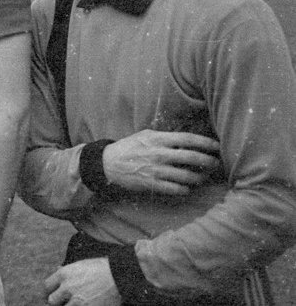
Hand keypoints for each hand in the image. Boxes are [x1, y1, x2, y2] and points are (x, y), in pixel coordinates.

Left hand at [45, 258, 120, 305]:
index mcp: (64, 274)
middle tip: (62, 302)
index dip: (48, 293)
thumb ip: (67, 270)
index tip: (51, 296)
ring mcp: (77, 300)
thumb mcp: (81, 264)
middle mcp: (68, 287)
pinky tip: (86, 304)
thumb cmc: (103, 268)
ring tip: (76, 302)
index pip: (47, 287)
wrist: (121, 276)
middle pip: (52, 300)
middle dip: (57, 302)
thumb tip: (56, 270)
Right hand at [102, 129, 220, 194]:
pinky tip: (186, 188)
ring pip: (187, 176)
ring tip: (202, 178)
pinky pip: (176, 189)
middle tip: (216, 163)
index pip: (188, 139)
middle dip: (208, 161)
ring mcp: (156, 170)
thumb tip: (186, 140)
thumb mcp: (145, 135)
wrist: (108, 164)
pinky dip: (185, 189)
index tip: (217, 146)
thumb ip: (165, 137)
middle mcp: (159, 154)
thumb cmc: (129, 147)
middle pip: (192, 157)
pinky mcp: (152, 184)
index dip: (206, 142)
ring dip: (199, 178)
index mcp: (158, 139)